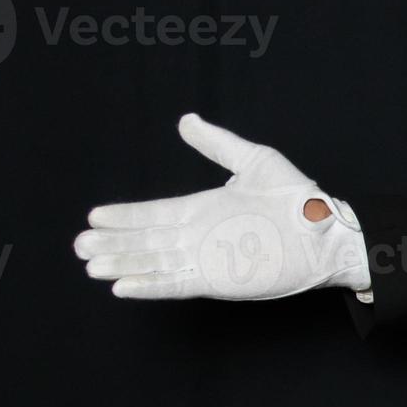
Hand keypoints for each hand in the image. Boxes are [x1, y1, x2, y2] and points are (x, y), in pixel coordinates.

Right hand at [74, 114, 369, 299]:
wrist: (326, 231)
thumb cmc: (297, 197)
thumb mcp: (254, 161)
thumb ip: (218, 144)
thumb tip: (185, 120)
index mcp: (204, 209)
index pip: (155, 213)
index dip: (125, 216)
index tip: (95, 215)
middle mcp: (199, 236)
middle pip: (146, 241)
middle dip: (114, 243)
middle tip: (80, 245)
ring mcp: (207, 260)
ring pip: (155, 264)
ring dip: (123, 265)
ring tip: (91, 265)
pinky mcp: (219, 281)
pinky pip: (177, 285)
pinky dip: (150, 286)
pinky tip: (124, 286)